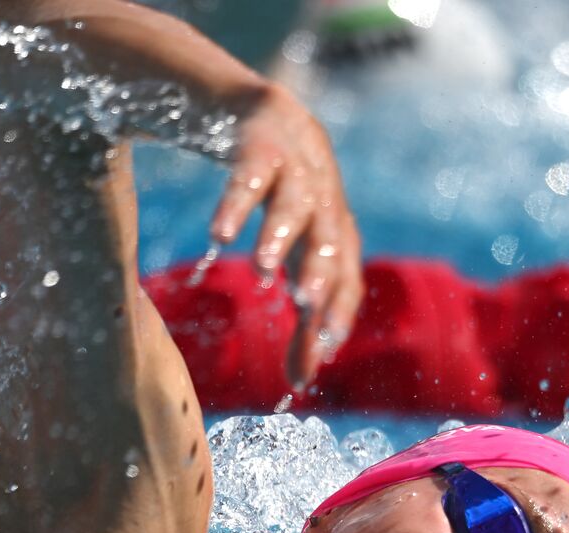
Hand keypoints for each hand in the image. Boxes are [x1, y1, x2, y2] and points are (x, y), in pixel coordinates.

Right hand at [210, 84, 361, 387]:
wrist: (253, 109)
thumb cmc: (282, 202)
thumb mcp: (292, 258)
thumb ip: (300, 318)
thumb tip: (302, 385)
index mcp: (335, 230)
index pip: (348, 275)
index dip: (340, 309)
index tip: (324, 349)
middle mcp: (324, 198)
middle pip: (329, 238)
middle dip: (320, 273)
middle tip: (306, 309)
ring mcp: (295, 164)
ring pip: (295, 201)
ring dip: (280, 235)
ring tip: (263, 271)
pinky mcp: (260, 137)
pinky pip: (250, 170)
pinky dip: (237, 200)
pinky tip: (220, 233)